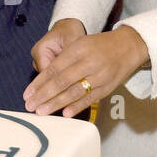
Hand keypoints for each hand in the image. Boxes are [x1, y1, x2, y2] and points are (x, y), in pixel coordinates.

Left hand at [23, 26, 148, 117]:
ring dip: (57, 103)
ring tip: (43, 111)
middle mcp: (89, 61)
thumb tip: (42, 79)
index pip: (54, 68)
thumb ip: (63, 59)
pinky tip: (65, 114)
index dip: (40, 83)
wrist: (129, 46)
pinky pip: (90, 98)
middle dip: (44, 96)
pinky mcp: (108, 86)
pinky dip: (77, 106)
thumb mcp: (79, 43)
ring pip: (75, 92)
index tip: (27, 94)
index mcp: (78, 48)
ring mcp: (100, 75)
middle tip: (31, 106)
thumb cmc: (98, 46)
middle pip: (62, 81)